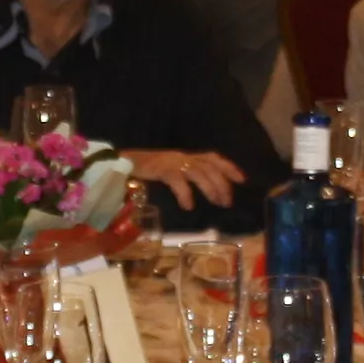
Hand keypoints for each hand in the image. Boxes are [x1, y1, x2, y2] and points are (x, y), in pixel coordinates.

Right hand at [129, 148, 247, 210]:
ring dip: (210, 188)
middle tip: (227, 202)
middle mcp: (182, 157)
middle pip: (210, 167)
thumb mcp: (171, 171)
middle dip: (222, 184)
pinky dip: (185, 193)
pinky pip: (177, 180)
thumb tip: (206, 193)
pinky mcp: (160, 169)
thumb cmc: (146, 171)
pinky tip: (188, 206)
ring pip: (198, 172)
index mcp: (186, 156)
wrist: (121, 163)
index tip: (242, 179)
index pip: (213, 157)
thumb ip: (186, 177)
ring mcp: (172, 162)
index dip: (229, 166)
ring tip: (216, 203)